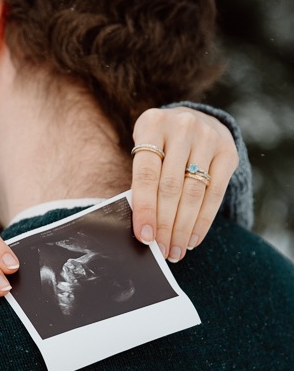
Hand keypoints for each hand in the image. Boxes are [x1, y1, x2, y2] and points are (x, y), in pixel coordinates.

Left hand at [130, 107, 238, 261]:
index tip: (144, 237)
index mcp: (152, 125)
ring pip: (193, 194)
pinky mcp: (228, 152)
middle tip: (160, 250)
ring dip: (183, 228)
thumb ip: (142, 180)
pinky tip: (192, 239)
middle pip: (171, 187)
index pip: (146, 174)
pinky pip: (215, 195)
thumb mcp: (145, 149)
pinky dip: (202, 222)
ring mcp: (208, 138)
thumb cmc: (161, 143)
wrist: (195, 119)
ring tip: (175, 250)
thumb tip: (143, 227)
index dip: (144, 209)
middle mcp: (182, 128)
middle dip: (164, 225)